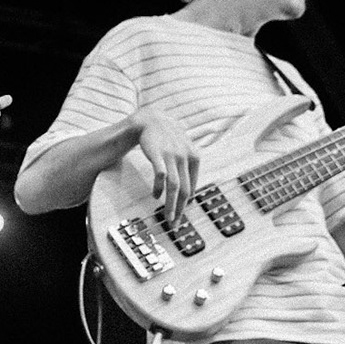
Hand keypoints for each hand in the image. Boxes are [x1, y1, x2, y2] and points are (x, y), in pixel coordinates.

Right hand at [130, 107, 199, 223]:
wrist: (150, 119)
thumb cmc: (166, 137)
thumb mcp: (182, 148)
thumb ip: (187, 166)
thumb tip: (189, 191)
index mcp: (195, 157)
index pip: (192, 187)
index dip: (186, 204)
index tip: (180, 216)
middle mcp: (186, 156)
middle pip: (185, 190)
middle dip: (180, 210)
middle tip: (175, 224)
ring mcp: (172, 155)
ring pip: (175, 187)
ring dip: (171, 205)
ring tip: (168, 218)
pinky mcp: (158, 154)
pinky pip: (161, 176)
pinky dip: (159, 189)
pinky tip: (155, 196)